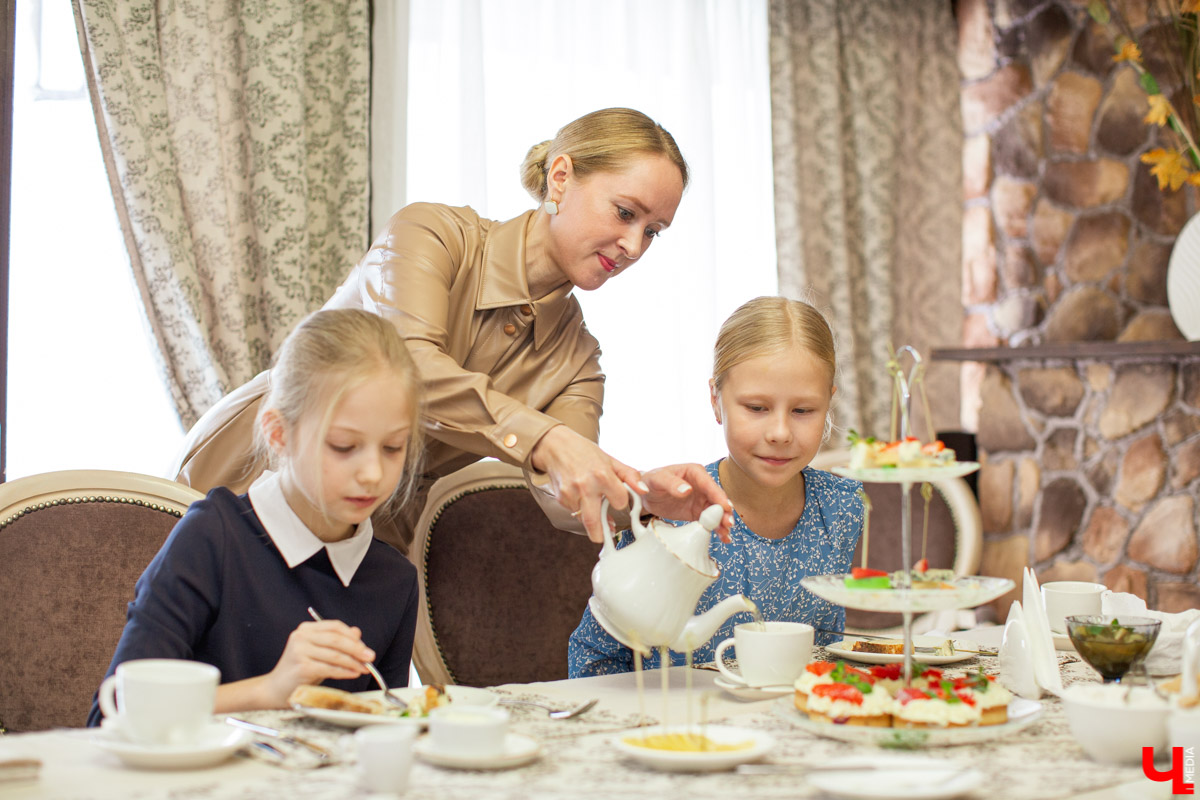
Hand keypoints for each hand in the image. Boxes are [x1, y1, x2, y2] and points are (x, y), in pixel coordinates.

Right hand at [259, 620, 374, 707]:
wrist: (276, 690)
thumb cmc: (300, 671)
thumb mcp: (320, 653)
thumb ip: (336, 642)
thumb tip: (357, 633)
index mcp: (306, 629)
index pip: (335, 627)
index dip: (353, 637)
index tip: (365, 647)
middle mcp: (301, 636)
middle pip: (337, 639)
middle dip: (357, 649)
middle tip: (370, 657)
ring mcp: (300, 651)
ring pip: (335, 654)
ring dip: (353, 662)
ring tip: (364, 668)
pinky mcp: (301, 666)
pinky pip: (329, 668)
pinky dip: (344, 671)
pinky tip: (353, 673)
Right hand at [529, 425, 644, 542]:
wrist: (556, 447)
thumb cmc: (585, 453)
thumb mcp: (611, 461)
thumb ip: (630, 476)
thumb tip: (644, 491)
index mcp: (602, 475)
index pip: (619, 502)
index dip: (620, 501)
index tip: (618, 499)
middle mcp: (585, 486)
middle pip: (593, 521)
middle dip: (599, 534)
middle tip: (605, 537)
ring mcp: (571, 494)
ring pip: (583, 519)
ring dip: (591, 521)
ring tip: (595, 513)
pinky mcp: (561, 498)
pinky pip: (574, 512)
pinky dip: (580, 510)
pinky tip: (580, 497)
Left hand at [638, 464, 733, 543]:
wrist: (646, 494)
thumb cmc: (651, 480)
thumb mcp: (658, 479)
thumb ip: (672, 483)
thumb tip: (687, 489)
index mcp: (694, 472)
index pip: (710, 484)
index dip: (719, 496)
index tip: (725, 507)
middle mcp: (701, 485)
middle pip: (717, 499)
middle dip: (724, 512)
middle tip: (728, 524)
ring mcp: (701, 499)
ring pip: (716, 511)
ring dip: (722, 522)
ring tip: (726, 534)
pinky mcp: (698, 512)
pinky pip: (710, 521)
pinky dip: (716, 529)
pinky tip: (723, 537)